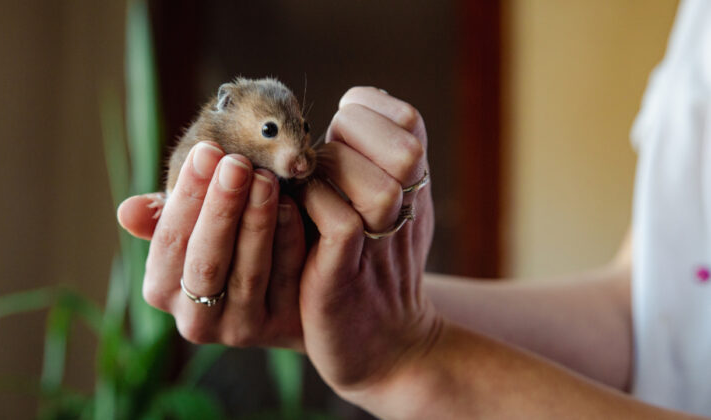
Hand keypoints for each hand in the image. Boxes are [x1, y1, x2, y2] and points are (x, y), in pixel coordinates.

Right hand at [117, 144, 305, 349]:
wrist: (286, 294)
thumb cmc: (228, 246)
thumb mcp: (194, 231)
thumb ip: (166, 218)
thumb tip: (126, 211)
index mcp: (163, 290)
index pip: (169, 241)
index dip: (187, 196)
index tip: (207, 151)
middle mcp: (195, 319)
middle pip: (205, 261)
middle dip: (220, 208)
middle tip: (237, 163)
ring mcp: (239, 329)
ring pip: (247, 273)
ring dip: (256, 222)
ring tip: (266, 178)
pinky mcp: (280, 329)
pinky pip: (285, 282)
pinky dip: (288, 241)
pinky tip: (292, 206)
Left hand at [298, 88, 439, 394]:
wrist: (385, 344)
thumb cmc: (371, 265)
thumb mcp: (388, 207)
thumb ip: (378, 157)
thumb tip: (363, 99)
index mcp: (415, 186)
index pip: (408, 120)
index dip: (369, 110)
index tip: (341, 127)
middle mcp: (409, 210)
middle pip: (404, 150)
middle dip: (351, 138)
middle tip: (321, 156)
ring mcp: (384, 243)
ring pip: (379, 188)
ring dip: (330, 173)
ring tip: (305, 182)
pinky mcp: (349, 275)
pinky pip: (340, 223)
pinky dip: (314, 206)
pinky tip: (295, 210)